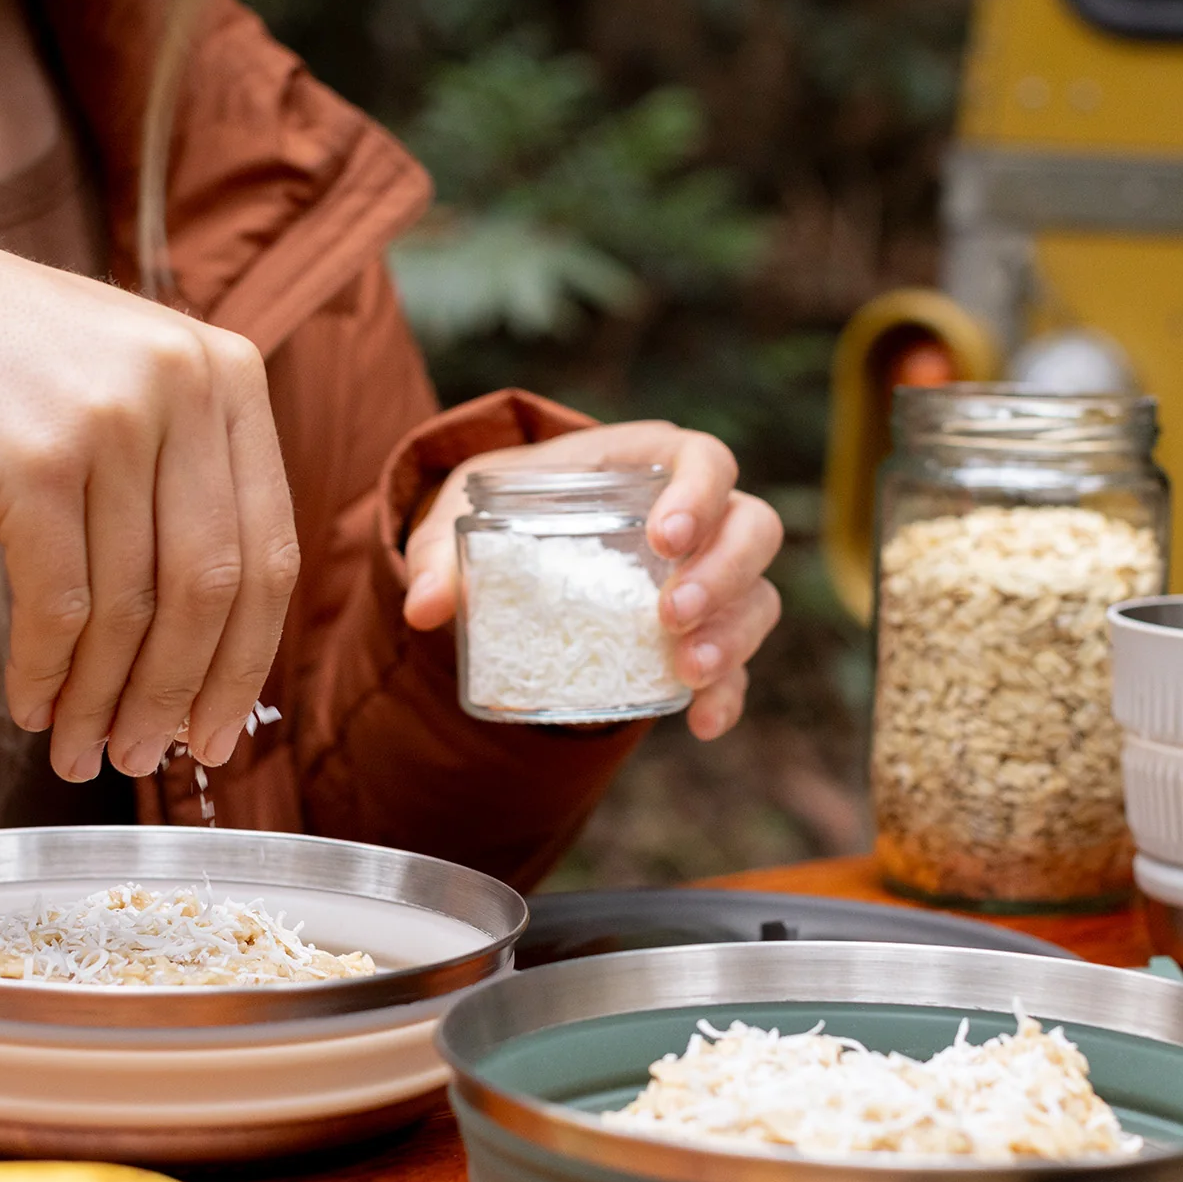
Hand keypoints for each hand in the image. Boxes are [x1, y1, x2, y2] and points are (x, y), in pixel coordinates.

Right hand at [0, 229, 299, 779]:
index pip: (271, 552)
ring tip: (86, 750)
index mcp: (234, 378)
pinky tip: (35, 705)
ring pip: (134, 607)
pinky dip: (48, 672)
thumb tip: (222, 652)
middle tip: (153, 757)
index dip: (249, 660)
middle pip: (212, 590)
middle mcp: (187, 390)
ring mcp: (112, 419)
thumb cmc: (22, 369)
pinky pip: (61, 603)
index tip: (223, 729)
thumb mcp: (142, 393)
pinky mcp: (35, 456)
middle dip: (180, 694)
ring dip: (106, 700)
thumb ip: (198, 485)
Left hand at [403, 421, 782, 738]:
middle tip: (670, 614)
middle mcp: (697, 516)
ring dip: (733, 635)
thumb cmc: (504, 509)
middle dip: (723, 573)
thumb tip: (424, 606)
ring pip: (758, 596)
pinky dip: (727, 694)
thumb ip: (439, 551)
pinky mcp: (703, 635)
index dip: (700, 494)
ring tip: (686, 670)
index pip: (704, 459)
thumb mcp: (462, 513)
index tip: (665, 540)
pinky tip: (702, 722)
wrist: (517, 553)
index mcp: (647, 463)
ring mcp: (709, 578)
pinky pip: (738, 664)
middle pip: (753, 528)